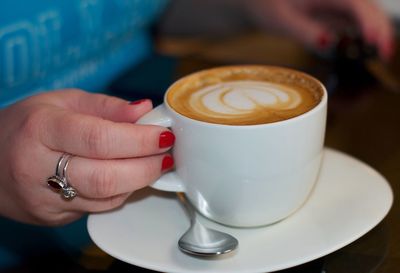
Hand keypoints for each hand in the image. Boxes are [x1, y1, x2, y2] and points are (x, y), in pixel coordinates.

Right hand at [0, 90, 174, 225]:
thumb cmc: (28, 124)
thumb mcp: (62, 102)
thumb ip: (106, 106)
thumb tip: (145, 111)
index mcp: (40, 129)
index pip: (99, 139)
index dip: (139, 139)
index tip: (163, 135)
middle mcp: (37, 168)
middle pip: (106, 176)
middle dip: (147, 167)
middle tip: (167, 153)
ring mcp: (43, 199)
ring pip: (106, 198)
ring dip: (140, 181)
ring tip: (156, 163)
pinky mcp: (53, 218)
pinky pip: (99, 208)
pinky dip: (122, 192)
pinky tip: (130, 176)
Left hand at [245, 0, 394, 60]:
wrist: (261, 0)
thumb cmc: (268, 5)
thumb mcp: (282, 21)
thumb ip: (304, 31)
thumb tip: (328, 43)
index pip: (356, 4)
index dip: (369, 23)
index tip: (375, 42)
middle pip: (368, 7)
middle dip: (380, 29)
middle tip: (383, 55)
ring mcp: (337, 1)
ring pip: (366, 12)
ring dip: (376, 31)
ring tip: (380, 54)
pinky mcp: (335, 9)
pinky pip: (356, 18)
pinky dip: (365, 32)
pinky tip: (367, 46)